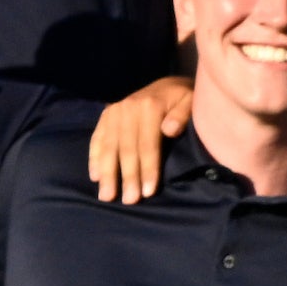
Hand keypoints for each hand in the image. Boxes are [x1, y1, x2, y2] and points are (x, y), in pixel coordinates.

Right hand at [88, 75, 195, 202]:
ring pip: (108, 146)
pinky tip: (95, 177)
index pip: (147, 144)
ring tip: (107, 196)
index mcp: (149, 106)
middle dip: (127, 177)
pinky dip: (94, 158)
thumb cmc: (183, 99)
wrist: (168, 84)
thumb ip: (183, 114)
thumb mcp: (191, 101)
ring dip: (107, 173)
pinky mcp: (106, 115)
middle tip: (129, 201)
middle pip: (126, 148)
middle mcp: (127, 108)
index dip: (147, 169)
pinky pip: (97, 138)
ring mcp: (114, 111)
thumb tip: (169, 130)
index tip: (147, 192)